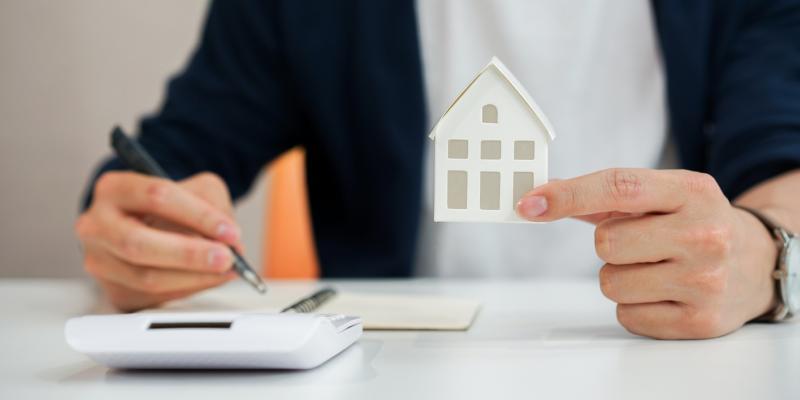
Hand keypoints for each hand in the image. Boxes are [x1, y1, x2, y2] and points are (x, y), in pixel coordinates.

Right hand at [75, 172, 242, 311]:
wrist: (144, 223)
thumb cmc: (170, 205)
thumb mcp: (195, 188)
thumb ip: (214, 206)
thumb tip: (230, 241)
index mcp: (114, 188)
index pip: (156, 196)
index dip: (198, 216)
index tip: (229, 231)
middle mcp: (97, 224)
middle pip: (137, 243)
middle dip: (188, 254)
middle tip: (225, 258)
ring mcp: (100, 261)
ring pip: (145, 277)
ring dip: (194, 277)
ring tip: (225, 271)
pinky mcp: (112, 290)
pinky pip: (152, 297)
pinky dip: (187, 289)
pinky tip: (207, 279)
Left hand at [517, 168, 777, 338]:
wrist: (755, 263)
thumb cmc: (694, 223)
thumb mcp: (664, 195)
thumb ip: (605, 195)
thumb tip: (542, 197)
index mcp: (692, 191)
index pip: (618, 187)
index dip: (568, 195)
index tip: (530, 204)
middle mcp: (703, 234)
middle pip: (606, 243)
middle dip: (611, 245)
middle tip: (642, 244)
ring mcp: (704, 280)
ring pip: (610, 283)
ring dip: (621, 277)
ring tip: (656, 268)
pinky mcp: (699, 320)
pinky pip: (627, 316)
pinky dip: (635, 306)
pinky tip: (664, 292)